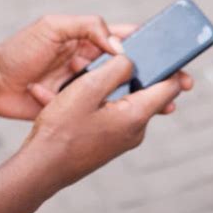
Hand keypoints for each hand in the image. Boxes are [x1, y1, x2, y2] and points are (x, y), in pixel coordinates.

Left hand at [0, 17, 192, 118]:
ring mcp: (82, 85)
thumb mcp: (52, 27)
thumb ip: (86, 27)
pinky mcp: (75, 107)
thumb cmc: (19, 50)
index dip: (148, 41)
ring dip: (141, 96)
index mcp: (85, 38)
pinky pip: (98, 110)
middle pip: (128, 66)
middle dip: (154, 72)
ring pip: (119, 91)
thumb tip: (118, 44)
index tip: (171, 49)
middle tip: (180, 82)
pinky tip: (132, 119)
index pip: (124, 37)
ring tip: (166, 105)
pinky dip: (113, 113)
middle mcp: (88, 61)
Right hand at [22, 55, 190, 190]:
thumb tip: (132, 59)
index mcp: (136, 115)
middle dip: (128, 69)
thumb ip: (116, 68)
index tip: (166, 47)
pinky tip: (67, 95)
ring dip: (104, 83)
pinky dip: (93, 99)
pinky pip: (109, 111)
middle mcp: (135, 129)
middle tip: (107, 53)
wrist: (41, 166)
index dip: (171, 64)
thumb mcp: (88, 88)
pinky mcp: (108, 140)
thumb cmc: (62, 129)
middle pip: (145, 89)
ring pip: (123, 98)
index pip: (170, 86)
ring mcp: (122, 137)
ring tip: (76, 71)